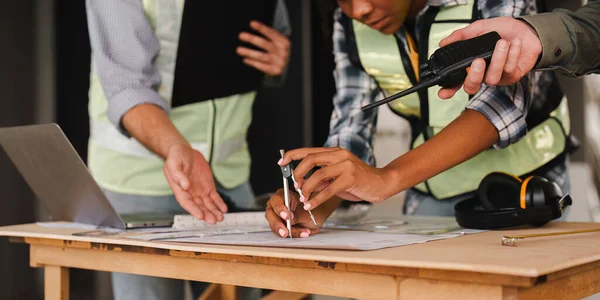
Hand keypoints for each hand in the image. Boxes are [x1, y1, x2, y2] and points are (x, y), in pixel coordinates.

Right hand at [163, 144, 227, 223]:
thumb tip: (185, 185)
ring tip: (220, 218)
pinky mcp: (208, 187)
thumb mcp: (174, 162)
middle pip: (198, 206)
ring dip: (214, 211)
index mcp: (179, 189)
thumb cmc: (176, 157)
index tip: (200, 216)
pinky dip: (219, 203)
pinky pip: (214, 198)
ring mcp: (199, 191)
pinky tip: (224, 209)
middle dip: (206, 214)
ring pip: (207, 204)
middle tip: (213, 220)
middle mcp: (190, 193)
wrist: (184, 151)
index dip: (193, 210)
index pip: (187, 202)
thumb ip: (178, 174)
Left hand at [237, 20, 290, 75]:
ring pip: (261, 56)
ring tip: (239, 50)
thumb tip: (252, 26)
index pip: (272, 33)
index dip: (261, 28)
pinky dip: (252, 62)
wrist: (286, 64)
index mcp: (284, 42)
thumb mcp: (277, 41)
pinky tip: (245, 59)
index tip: (252, 23)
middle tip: (241, 36)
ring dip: (249, 52)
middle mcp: (283, 52)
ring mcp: (279, 62)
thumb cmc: (277, 50)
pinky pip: (261, 66)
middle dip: (252, 39)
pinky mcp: (275, 70)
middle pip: (264, 44)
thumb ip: (268, 35)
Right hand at [265, 189, 337, 237]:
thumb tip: (290, 220)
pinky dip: (293, 234)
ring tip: (302, 233)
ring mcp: (276, 217)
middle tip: (286, 231)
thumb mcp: (307, 209)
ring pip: (275, 226)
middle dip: (278, 224)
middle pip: (270, 215)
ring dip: (289, 231)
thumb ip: (298, 214)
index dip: (280, 209)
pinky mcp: (279, 227)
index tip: (287, 216)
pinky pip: (282, 233)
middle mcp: (276, 206)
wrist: (316, 215)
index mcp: (282, 195)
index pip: (276, 201)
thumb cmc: (310, 208)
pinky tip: (303, 233)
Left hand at [278, 147, 396, 210]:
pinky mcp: (350, 177)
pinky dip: (317, 198)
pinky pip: (328, 189)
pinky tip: (311, 204)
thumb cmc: (360, 181)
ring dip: (306, 188)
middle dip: (298, 173)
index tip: (281, 163)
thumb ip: (323, 179)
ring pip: (317, 175)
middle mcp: (339, 154)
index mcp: (335, 152)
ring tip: (303, 199)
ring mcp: (345, 165)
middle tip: (295, 186)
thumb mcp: (339, 177)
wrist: (382, 183)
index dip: (292, 155)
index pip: (309, 150)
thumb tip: (305, 186)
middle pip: (310, 160)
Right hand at [437, 17, 541, 98]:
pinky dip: (512, 55)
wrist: (526, 30)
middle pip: (471, 87)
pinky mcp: (512, 77)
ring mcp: (496, 77)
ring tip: (502, 43)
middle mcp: (482, 74)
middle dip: (473, 76)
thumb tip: (443, 43)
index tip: (443, 93)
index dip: (448, 89)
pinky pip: (508, 71)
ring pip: (491, 78)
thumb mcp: (478, 28)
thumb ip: (461, 36)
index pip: (456, 81)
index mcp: (470, 65)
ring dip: (497, 59)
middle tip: (477, 61)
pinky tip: (514, 44)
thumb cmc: (502, 30)